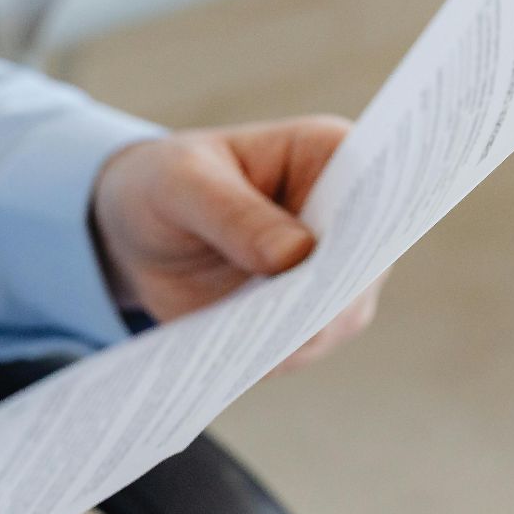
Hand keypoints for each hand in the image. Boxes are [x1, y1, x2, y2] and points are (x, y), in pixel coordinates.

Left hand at [92, 115, 381, 371]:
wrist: (140, 232)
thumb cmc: (168, 184)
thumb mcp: (182, 184)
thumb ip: (233, 213)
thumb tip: (296, 255)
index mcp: (330, 155)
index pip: (373, 188)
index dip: (368, 223)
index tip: (343, 254)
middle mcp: (349, 218)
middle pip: (366, 263)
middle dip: (332, 293)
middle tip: (294, 317)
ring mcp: (335, 274)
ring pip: (340, 315)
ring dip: (302, 333)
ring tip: (257, 343)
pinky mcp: (306, 318)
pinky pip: (301, 345)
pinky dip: (274, 354)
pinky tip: (241, 358)